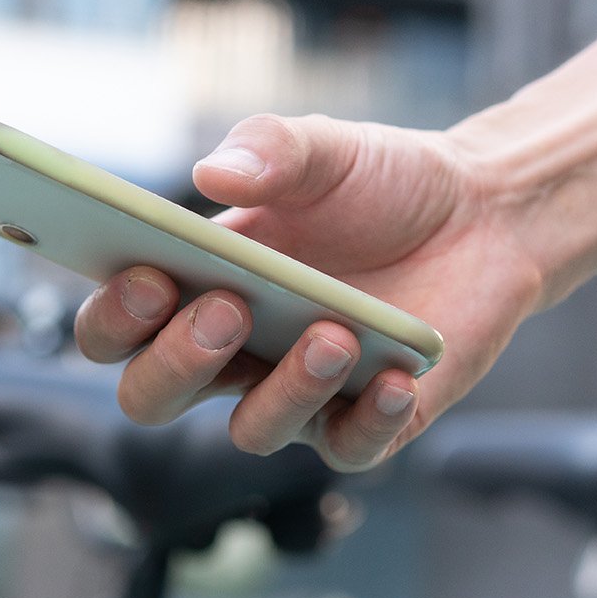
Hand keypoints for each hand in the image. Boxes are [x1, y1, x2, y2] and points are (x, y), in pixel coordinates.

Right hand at [74, 113, 544, 471]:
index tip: (145, 278)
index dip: (113, 319)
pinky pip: (350, 449)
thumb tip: (214, 173)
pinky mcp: (367, 421)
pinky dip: (368, 422)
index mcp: (194, 287)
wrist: (483, 213)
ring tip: (334, 335)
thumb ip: (268, 150)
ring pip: (252, 432)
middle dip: (175, 364)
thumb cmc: (382, 184)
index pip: (116, 329)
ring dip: (286, 390)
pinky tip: (393, 378)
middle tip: (227, 309)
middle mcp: (232, 353)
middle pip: (153, 397)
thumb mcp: (323, 148)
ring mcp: (296, 393)